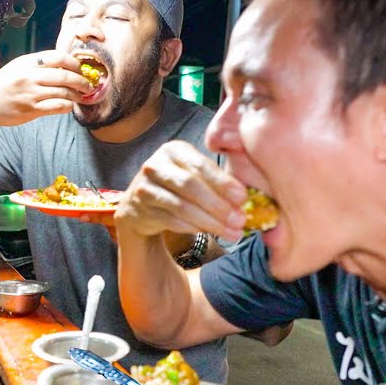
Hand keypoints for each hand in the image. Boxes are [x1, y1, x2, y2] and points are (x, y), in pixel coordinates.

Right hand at [0, 51, 92, 127]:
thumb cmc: (4, 84)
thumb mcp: (18, 67)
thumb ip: (39, 64)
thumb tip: (64, 64)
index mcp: (28, 62)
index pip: (58, 57)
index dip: (74, 63)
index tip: (80, 69)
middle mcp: (30, 76)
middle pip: (65, 76)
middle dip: (81, 81)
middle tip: (88, 85)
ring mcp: (30, 94)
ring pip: (64, 92)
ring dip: (77, 95)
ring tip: (81, 96)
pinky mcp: (31, 110)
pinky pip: (57, 107)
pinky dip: (67, 106)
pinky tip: (69, 105)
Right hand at [114, 141, 247, 239]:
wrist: (140, 206)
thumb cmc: (177, 188)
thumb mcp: (194, 175)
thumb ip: (216, 181)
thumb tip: (246, 200)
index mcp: (173, 151)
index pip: (200, 165)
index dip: (222, 182)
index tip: (243, 197)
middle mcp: (155, 165)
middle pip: (190, 185)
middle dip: (218, 204)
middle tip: (239, 220)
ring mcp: (144, 188)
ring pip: (181, 206)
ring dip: (210, 221)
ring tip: (231, 232)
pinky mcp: (138, 210)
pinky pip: (171, 221)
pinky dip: (194, 228)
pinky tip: (211, 233)